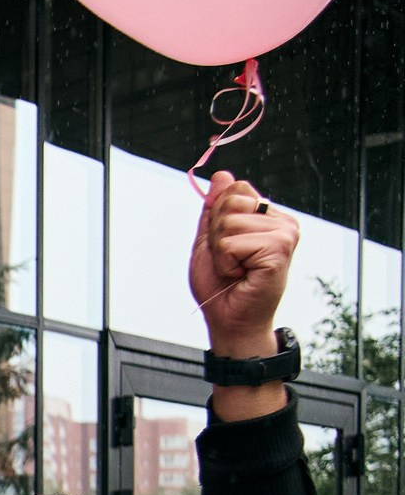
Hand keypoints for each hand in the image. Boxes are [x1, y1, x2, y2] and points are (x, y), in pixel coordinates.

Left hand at [190, 171, 298, 354]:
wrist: (229, 320)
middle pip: (230, 201)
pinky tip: (241, 275)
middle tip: (230, 261)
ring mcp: (285, 233)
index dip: (218, 217)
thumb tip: (222, 175)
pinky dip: (226, 262)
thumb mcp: (209, 240)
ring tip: (236, 269)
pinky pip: (231, 243)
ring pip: (229, 222)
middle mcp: (283, 221)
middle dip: (216, 234)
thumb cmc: (221, 286)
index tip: (225, 245)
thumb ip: (215, 209)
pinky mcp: (279, 249)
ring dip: (221, 251)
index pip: (235, 188)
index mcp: (269, 216)